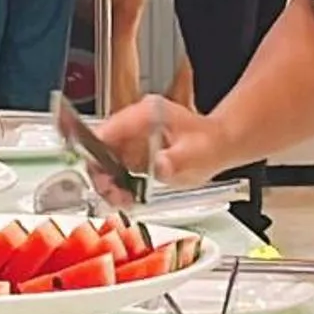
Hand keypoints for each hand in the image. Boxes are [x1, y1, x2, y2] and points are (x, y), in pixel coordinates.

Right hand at [97, 97, 232, 187]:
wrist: (218, 145)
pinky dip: (118, 184)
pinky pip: (116, 168)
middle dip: (102, 173)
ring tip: (121, 200)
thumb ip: (175, 161)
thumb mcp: (195, 153)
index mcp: (146, 113)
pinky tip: (127, 197)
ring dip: (109, 182)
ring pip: (105, 159)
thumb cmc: (209, 143)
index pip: (109, 129)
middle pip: (102, 146)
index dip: (95, 151)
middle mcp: (135, 122)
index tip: (97, 174)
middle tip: (112, 195)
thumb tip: (159, 165)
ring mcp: (134, 136)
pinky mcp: (135, 151)